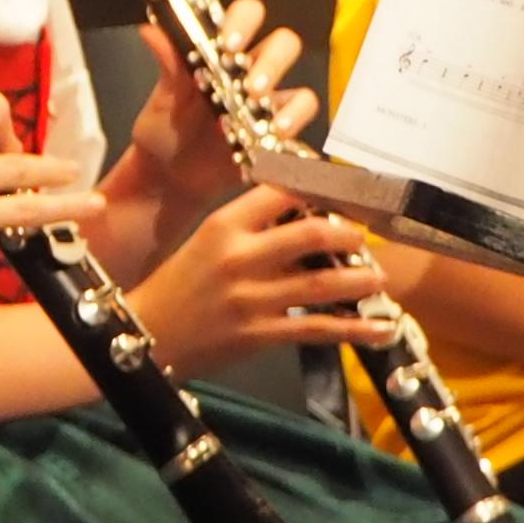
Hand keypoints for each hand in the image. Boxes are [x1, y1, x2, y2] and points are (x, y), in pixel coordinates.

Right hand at [122, 187, 392, 377]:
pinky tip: (379, 328)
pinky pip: (319, 328)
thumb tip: (303, 218)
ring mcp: (253, 298)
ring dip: (361, 280)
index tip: (340, 193)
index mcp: (224, 225)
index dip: (318, 189)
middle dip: (350, 235)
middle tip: (364, 238)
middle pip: (313, 233)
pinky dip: (356, 329)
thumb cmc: (177, 284)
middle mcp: (241, 257)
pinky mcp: (261, 333)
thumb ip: (250, 228)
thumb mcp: (205, 241)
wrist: (144, 332)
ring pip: (325, 282)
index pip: (281, 192)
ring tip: (379, 277)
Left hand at [136, 0, 314, 199]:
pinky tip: (274, 132)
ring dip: (286, 100)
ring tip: (258, 106)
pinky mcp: (277, 134)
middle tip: (249, 84)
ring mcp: (268, 105)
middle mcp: (251, 73)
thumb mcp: (163, 98)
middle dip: (273, 60)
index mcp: (222, 53)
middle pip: (284, 45)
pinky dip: (293, 123)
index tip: (230, 43)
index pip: (246, 17)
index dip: (244, 21)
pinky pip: (299, 126)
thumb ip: (167, 65)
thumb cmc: (165, 128)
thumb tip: (151, 30)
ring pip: (299, 84)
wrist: (167, 176)